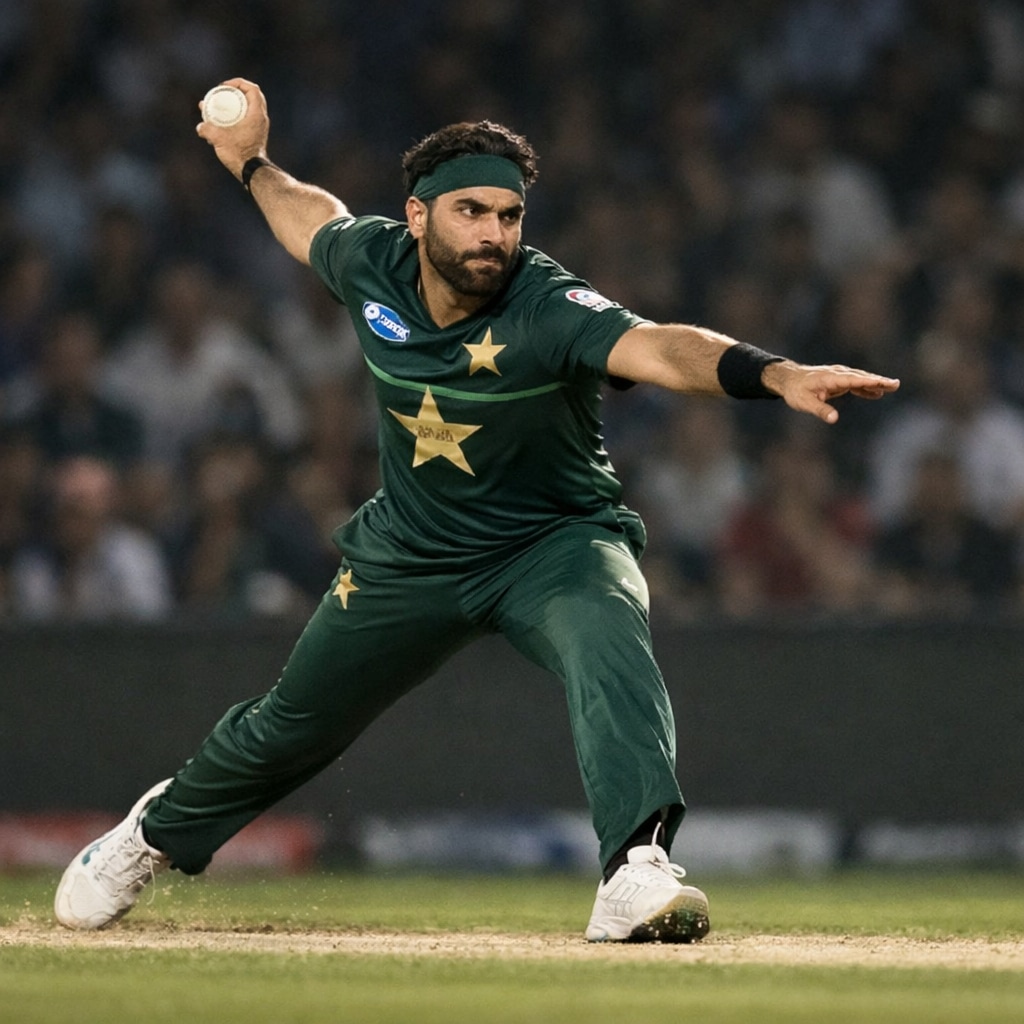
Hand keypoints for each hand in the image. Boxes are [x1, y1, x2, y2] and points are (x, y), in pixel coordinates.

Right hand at [195, 78, 269, 179]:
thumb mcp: (219, 138)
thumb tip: (200, 127)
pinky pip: (245, 119)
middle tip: (220, 94)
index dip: (238, 83)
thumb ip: (207, 129)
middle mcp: (261, 119)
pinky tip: (222, 122)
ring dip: (233, 105)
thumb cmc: (239, 155)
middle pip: (250, 96)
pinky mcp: (255, 135)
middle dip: (234, 92)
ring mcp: (259, 127)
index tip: (224, 87)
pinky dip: (235, 116)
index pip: (253, 89)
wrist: (252, 172)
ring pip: (247, 109)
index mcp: (257, 114)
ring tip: (217, 107)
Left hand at [762, 360, 900, 423]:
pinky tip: (878, 393)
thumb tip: (834, 419)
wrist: (789, 379)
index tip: (883, 383)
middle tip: (896, 385)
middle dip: (878, 380)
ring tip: (893, 387)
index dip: (869, 381)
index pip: (853, 380)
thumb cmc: (795, 391)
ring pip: (861, 379)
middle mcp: (837, 374)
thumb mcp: (804, 403)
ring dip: (876, 383)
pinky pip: (856, 384)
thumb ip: (820, 410)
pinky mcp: (839, 381)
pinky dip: (867, 387)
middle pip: (861, 377)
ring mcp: (839, 376)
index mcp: (830, 378)